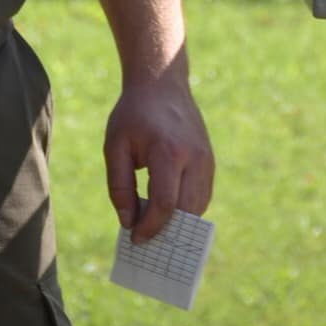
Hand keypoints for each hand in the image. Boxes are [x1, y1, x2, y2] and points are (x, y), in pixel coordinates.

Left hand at [104, 74, 213, 242]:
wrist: (162, 84)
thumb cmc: (133, 116)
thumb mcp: (115, 147)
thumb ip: (119, 187)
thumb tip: (128, 222)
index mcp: (168, 152)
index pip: (165, 203)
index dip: (150, 227)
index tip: (134, 239)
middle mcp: (194, 157)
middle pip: (187, 211)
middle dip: (166, 231)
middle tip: (145, 241)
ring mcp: (207, 159)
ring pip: (199, 206)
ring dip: (179, 222)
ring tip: (154, 228)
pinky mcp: (210, 160)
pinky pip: (203, 196)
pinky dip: (187, 209)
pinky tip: (167, 211)